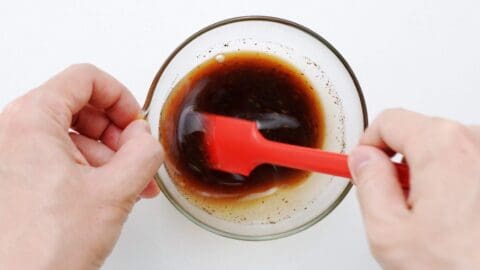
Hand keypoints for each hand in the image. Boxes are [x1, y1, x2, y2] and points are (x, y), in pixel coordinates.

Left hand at [0, 64, 163, 269]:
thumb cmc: (42, 247)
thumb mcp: (114, 192)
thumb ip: (143, 153)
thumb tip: (147, 139)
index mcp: (31, 120)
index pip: (85, 79)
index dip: (120, 97)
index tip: (136, 123)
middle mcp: (12, 132)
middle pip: (78, 106)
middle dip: (115, 132)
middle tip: (134, 157)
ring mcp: (10, 156)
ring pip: (70, 134)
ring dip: (105, 155)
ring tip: (127, 184)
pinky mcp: (14, 178)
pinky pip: (57, 158)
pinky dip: (87, 168)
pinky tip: (107, 192)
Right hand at [348, 109, 479, 269]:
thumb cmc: (460, 269)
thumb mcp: (389, 231)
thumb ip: (368, 184)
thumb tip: (363, 160)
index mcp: (443, 147)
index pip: (390, 121)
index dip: (369, 144)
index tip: (365, 166)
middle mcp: (477, 143)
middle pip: (421, 133)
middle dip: (403, 163)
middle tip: (400, 203)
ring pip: (449, 151)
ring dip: (434, 175)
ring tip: (436, 219)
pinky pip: (473, 165)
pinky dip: (460, 183)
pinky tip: (462, 218)